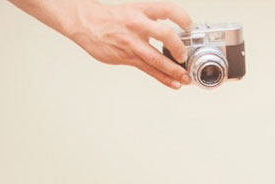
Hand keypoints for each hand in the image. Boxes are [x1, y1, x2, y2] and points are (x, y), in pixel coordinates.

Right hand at [69, 1, 192, 88]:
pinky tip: (173, 83)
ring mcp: (132, 42)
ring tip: (186, 78)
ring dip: (174, 70)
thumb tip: (170, 36)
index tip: (189, 27)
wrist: (85, 22)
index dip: (182, 17)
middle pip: (165, 34)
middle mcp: (138, 25)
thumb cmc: (110, 18)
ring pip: (157, 58)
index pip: (167, 9)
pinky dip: (163, 78)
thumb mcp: (132, 11)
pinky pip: (149, 70)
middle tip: (185, 57)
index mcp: (141, 10)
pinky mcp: (127, 57)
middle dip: (179, 48)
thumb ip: (150, 22)